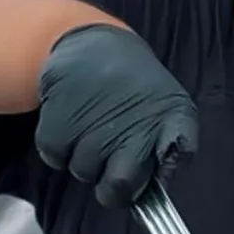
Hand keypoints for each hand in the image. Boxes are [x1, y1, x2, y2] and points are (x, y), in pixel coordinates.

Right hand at [35, 24, 198, 206]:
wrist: (94, 46)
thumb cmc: (136, 91)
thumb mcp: (169, 111)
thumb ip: (173, 150)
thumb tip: (159, 187)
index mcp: (171, 117)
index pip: (179, 151)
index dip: (162, 174)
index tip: (144, 178)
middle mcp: (135, 118)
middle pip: (118, 185)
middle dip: (111, 187)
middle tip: (109, 163)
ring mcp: (95, 117)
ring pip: (82, 172)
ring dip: (83, 163)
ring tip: (91, 133)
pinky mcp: (60, 112)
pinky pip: (54, 157)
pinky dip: (58, 151)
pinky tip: (71, 127)